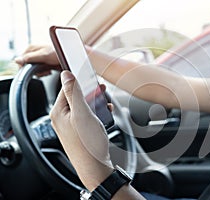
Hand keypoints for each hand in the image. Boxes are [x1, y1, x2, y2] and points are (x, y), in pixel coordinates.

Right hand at [15, 44, 60, 75]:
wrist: (70, 55)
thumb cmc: (58, 53)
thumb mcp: (44, 56)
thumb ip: (30, 58)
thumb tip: (17, 60)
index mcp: (31, 49)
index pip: (21, 61)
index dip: (25, 68)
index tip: (33, 71)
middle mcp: (34, 52)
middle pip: (28, 66)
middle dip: (35, 71)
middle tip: (44, 70)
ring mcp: (40, 57)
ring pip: (35, 69)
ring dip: (41, 72)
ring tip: (48, 70)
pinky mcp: (45, 62)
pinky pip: (41, 70)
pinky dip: (45, 72)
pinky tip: (50, 71)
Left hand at [50, 70, 113, 190]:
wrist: (95, 167)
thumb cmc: (88, 144)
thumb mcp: (82, 114)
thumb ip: (74, 93)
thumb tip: (66, 74)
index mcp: (58, 112)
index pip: (66, 88)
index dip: (80, 81)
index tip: (92, 78)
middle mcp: (62, 118)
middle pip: (76, 97)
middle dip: (90, 93)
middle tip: (102, 90)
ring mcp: (71, 125)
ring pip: (83, 106)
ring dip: (95, 103)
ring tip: (105, 104)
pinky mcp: (79, 131)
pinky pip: (87, 116)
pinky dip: (96, 113)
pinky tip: (105, 115)